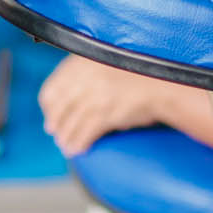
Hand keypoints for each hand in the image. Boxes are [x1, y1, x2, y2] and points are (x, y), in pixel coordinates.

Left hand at [38, 56, 169, 156]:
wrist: (163, 84)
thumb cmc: (138, 74)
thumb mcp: (105, 62)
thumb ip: (85, 73)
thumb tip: (68, 95)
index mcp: (80, 63)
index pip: (51, 89)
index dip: (49, 107)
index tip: (51, 115)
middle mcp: (84, 78)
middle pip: (59, 109)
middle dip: (56, 125)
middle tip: (56, 134)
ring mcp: (95, 96)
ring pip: (71, 124)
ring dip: (66, 139)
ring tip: (67, 146)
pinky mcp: (106, 114)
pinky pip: (85, 133)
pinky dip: (79, 144)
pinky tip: (78, 150)